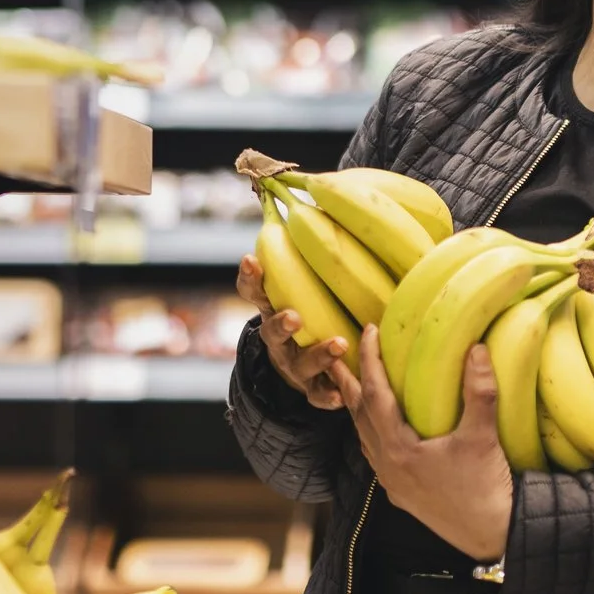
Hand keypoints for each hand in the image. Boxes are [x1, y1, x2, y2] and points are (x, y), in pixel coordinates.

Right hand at [236, 254, 348, 409]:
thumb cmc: (310, 312)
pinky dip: (329, 396)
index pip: (255, 293)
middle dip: (281, 323)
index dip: (250, 278)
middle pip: (273, 332)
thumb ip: (309, 252)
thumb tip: (323, 197)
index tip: (251, 259)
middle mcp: (279, 339)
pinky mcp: (313, 389)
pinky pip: (319, 396)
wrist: (301, 371)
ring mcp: (294, 366)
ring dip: (318, 355)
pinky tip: (342, 396)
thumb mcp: (302, 285)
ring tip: (338, 344)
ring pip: (300, 363)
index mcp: (274, 309)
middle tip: (294, 315)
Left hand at [332, 326, 513, 561]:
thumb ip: (479, 391)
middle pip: (358, 416)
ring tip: (352, 385)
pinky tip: (378, 428)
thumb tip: (475, 348)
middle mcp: (387, 466)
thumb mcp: (483, 436)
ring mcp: (392, 483)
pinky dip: (370, 432)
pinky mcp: (402, 494)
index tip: (368, 332)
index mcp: (399, 450)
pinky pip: (376, 455)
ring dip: (357, 408)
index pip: (375, 395)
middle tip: (334, 355)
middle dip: (347, 383)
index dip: (369, 361)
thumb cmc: (486, 487)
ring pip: (364, 437)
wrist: (494, 535)